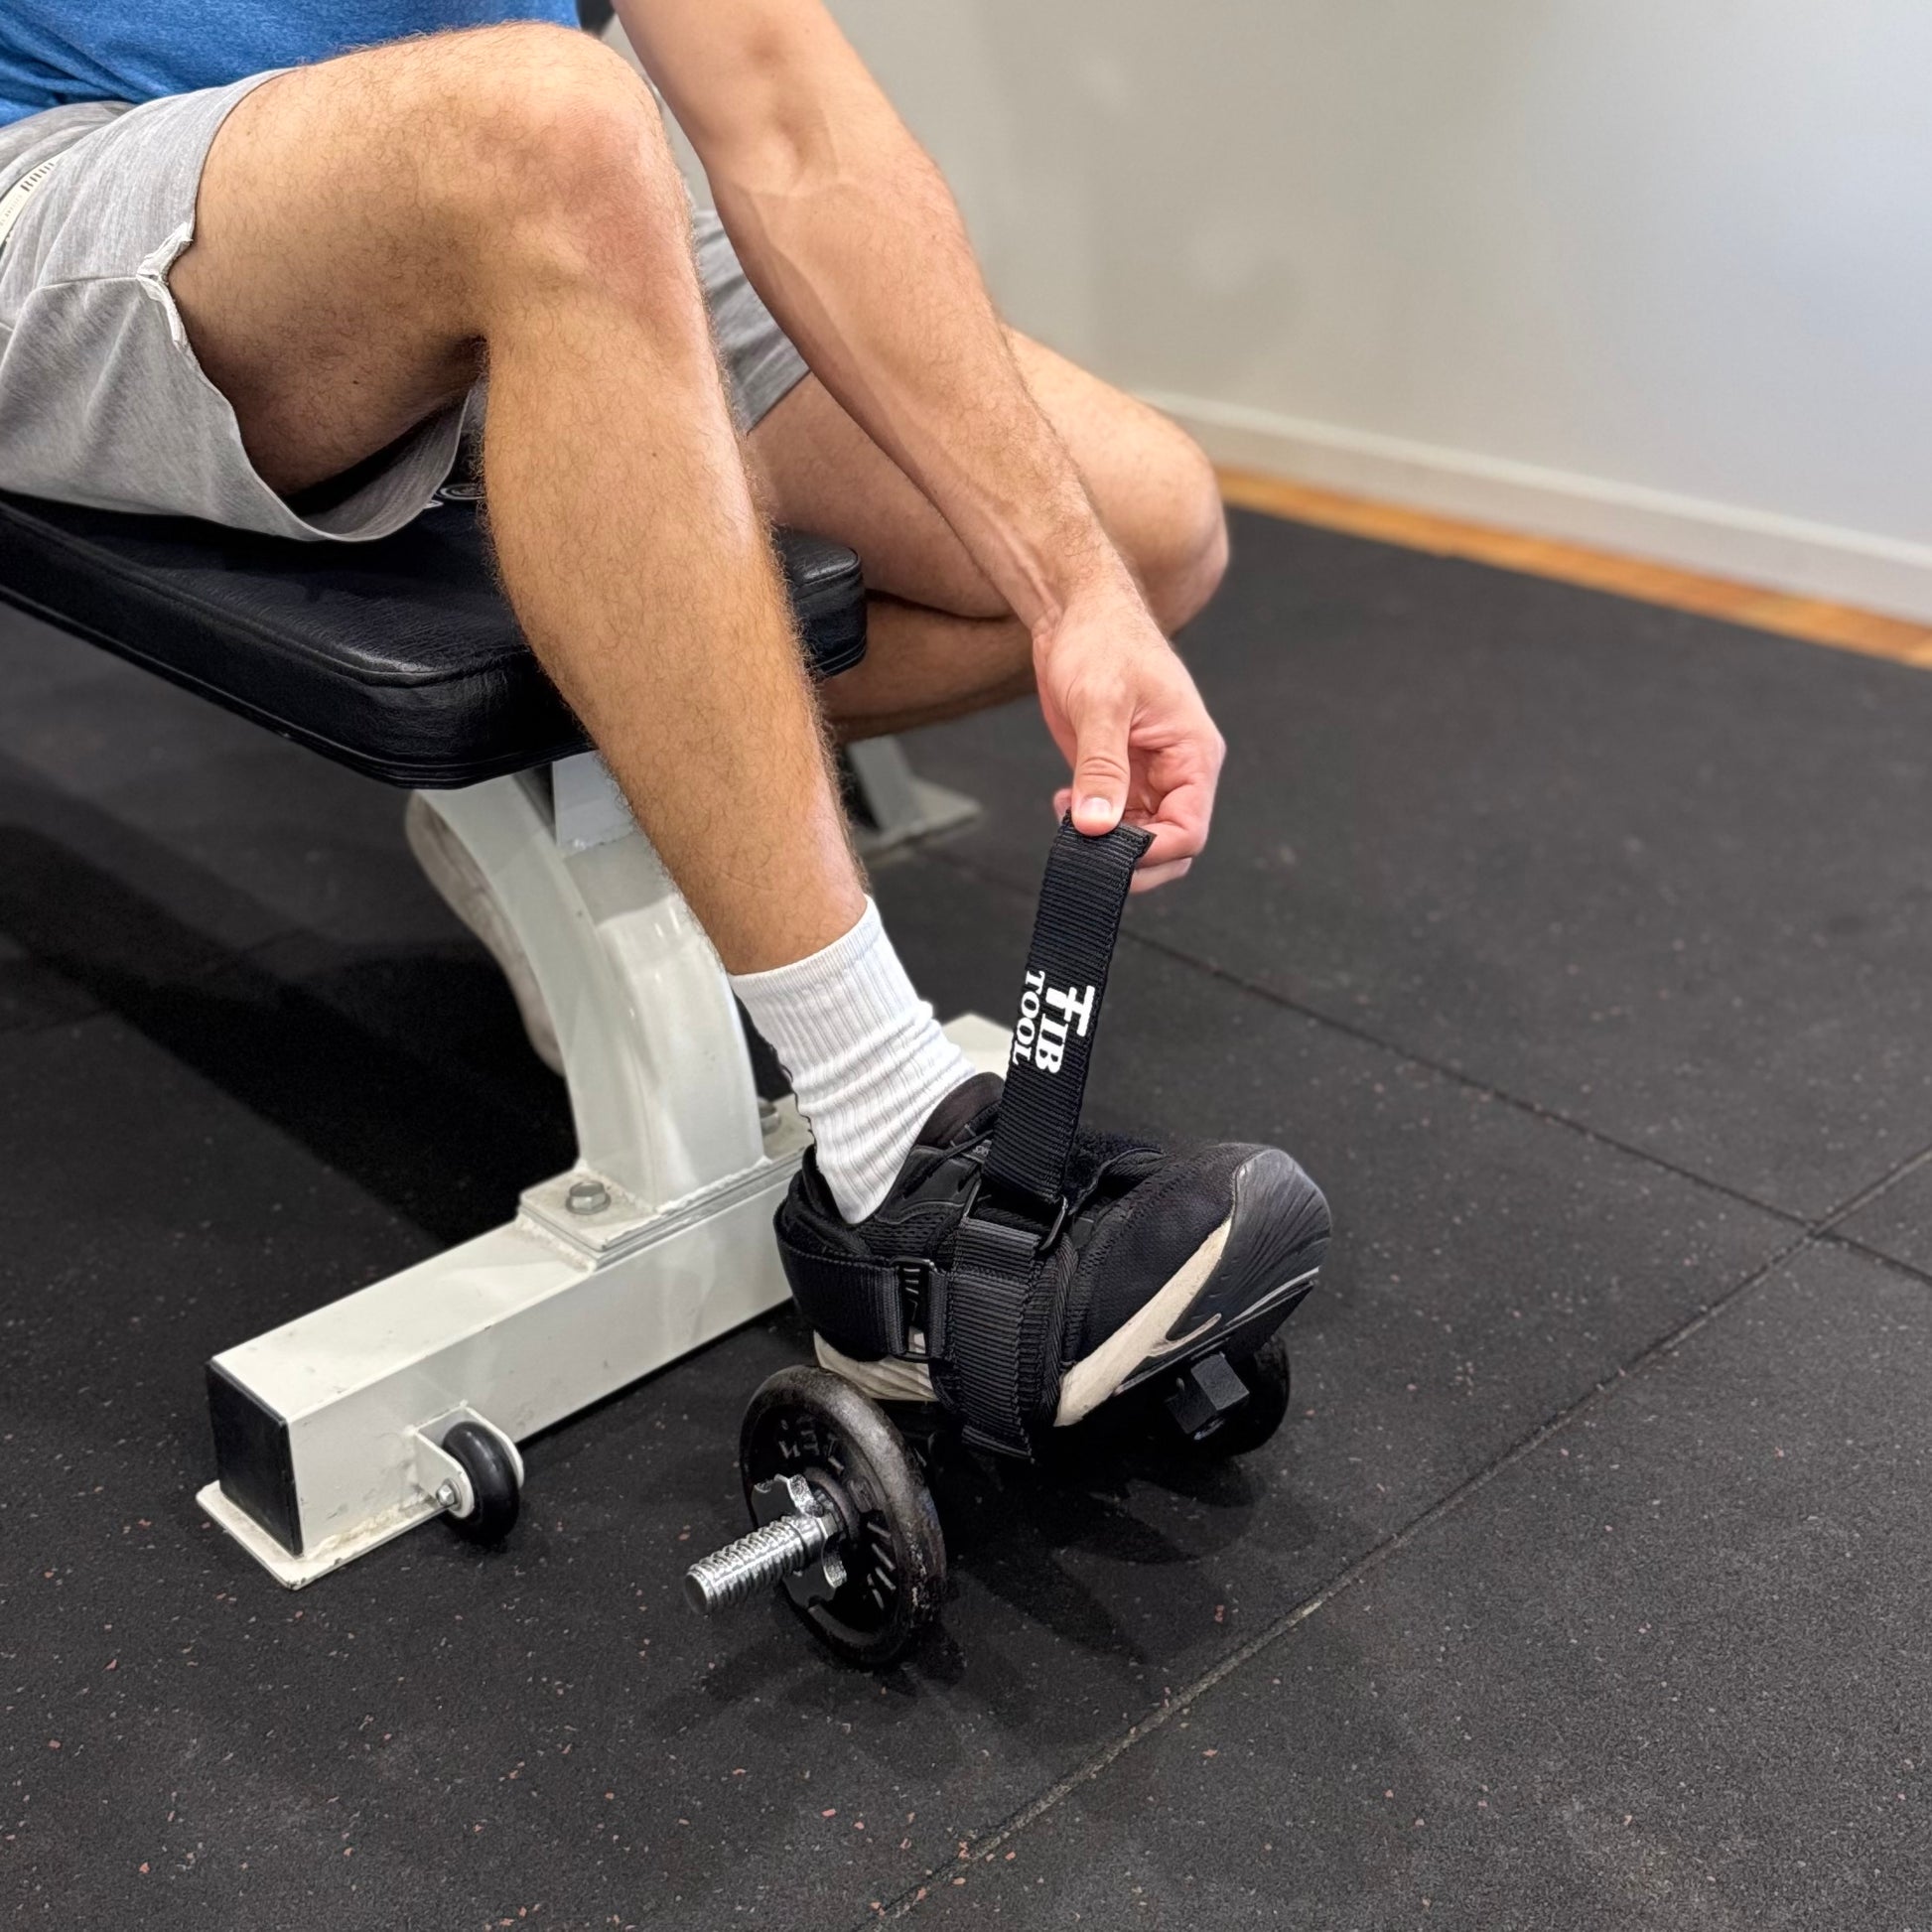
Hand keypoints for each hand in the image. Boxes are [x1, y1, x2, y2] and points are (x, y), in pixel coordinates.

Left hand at [1034, 588, 1225, 891]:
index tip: (1108, 856)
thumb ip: (1101, 767)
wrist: (1075, 612)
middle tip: (1084, 853)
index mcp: (1193, 753)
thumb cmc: (1101, 640)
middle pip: (1171, 846)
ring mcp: (1148, 774)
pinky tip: (1064, 806)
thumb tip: (1098, 825)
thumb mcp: (1100, 704)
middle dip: (1130, 860)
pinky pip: (1115, 820)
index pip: (1190, 830)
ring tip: (1068, 820)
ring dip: (1104, 844)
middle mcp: (1178, 770)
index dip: (1153, 853)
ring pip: (1141, 838)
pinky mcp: (1119, 772)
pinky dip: (1089, 825)